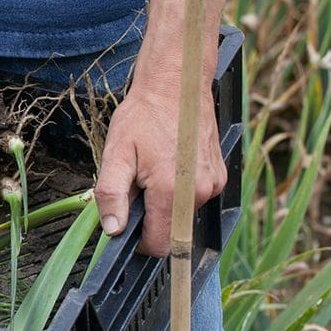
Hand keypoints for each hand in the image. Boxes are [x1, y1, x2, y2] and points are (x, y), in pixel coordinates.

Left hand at [94, 79, 226, 257]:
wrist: (176, 85)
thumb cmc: (144, 116)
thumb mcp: (116, 153)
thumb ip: (111, 195)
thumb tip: (113, 230)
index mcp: (172, 191)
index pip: (160, 245)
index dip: (138, 243)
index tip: (126, 226)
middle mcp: (199, 192)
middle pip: (172, 231)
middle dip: (150, 218)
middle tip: (138, 185)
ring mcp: (213, 185)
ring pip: (183, 215)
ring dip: (165, 203)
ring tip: (153, 169)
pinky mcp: (219, 176)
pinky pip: (195, 199)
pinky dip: (180, 191)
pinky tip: (170, 164)